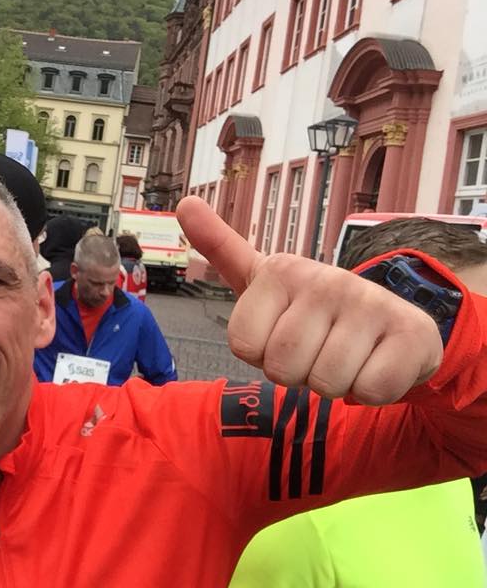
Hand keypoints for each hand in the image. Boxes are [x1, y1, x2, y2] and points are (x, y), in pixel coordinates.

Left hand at [177, 197, 442, 404]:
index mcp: (281, 270)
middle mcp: (326, 279)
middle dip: (296, 374)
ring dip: (333, 383)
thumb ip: (221, 247)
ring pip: (324, 383)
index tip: (280, 334)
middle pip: (281, 368)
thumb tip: (184, 202)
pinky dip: (369, 392)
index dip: (260, 355)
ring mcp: (370, 303)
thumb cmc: (311, 311)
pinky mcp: (411, 333)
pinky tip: (375, 363)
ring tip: (345, 355)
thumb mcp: (262, 280)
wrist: (392, 326)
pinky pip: (368, 391)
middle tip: (315, 349)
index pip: (244, 346)